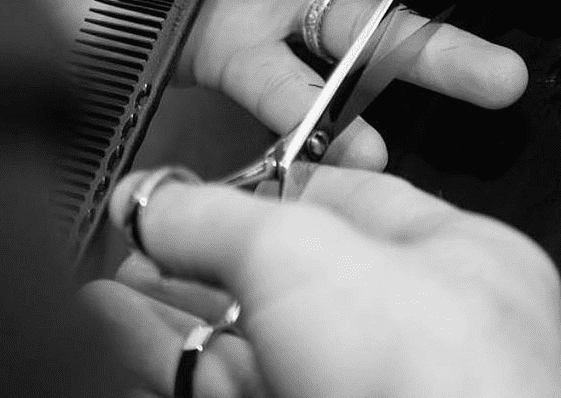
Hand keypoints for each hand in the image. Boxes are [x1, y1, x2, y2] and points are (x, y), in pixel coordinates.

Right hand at [85, 167, 560, 397]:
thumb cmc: (428, 378)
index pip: (350, 199)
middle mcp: (414, 332)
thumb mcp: (303, 254)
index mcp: (454, 261)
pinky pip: (226, 389)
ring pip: (251, 344)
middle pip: (289, 278)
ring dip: (171, 310)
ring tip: (105, 284)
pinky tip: (113, 328)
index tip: (196, 183)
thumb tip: (160, 202)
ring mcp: (361, 393)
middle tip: (138, 238)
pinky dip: (167, 359)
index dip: (264, 185)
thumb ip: (222, 217)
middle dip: (202, 255)